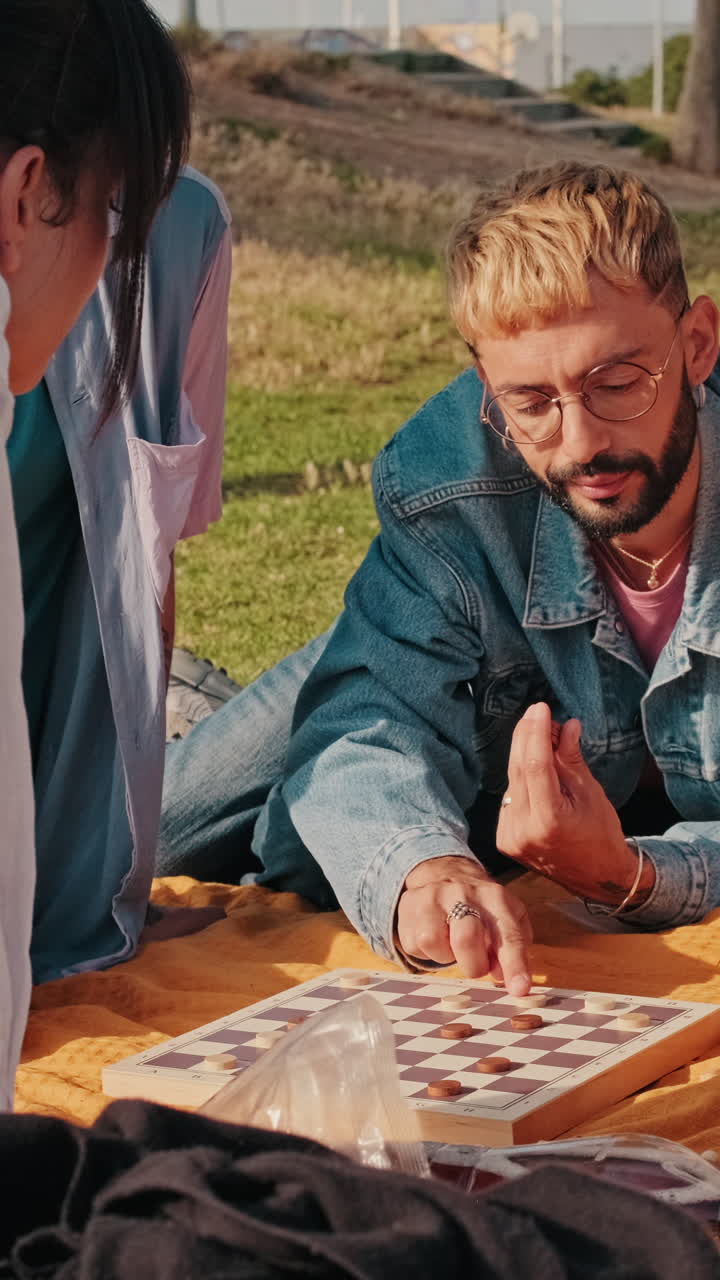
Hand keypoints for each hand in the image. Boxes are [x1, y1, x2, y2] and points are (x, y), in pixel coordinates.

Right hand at [396, 856, 531, 994]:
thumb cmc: (482, 908)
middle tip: (478, 966)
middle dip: (474, 965)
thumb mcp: (507, 918)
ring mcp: (432, 897)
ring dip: (447, 956)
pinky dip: (428, 952)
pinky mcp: (409, 906)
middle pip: (466, 939)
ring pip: (435, 944)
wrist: (444, 873)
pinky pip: (415, 946)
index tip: (519, 989)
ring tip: (453, 944)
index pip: (508, 935)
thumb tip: (503, 976)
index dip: (514, 964)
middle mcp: (463, 893)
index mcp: (495, 897)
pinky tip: (436, 936)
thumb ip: (514, 947)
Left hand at [496, 702, 654, 903]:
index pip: (536, 766)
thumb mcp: (592, 793)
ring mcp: (510, 836)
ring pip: (512, 782)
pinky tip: (536, 767)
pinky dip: (521, 778)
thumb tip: (566, 724)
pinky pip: (511, 796)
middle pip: (518, 770)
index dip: (536, 732)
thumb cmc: (601, 833)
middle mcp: (523, 830)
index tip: (540, 708)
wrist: (596, 878)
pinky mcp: (504, 839)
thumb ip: (572, 759)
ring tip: (545, 738)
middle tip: (538, 713)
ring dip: (525, 755)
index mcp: (549, 821)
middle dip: (527, 737)